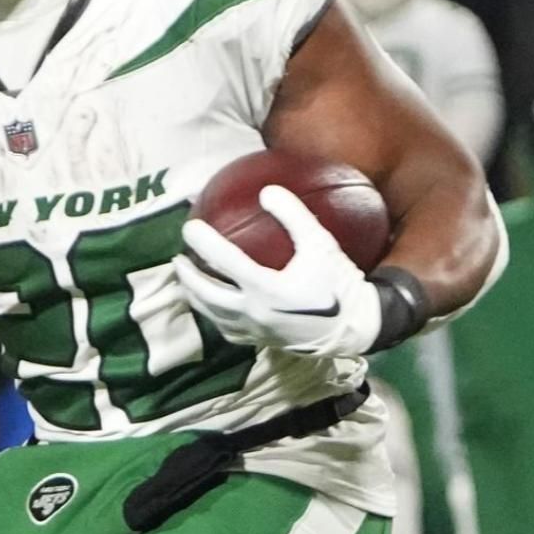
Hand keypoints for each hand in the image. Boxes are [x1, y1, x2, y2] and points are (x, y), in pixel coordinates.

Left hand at [173, 186, 386, 358]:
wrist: (355, 328)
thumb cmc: (339, 283)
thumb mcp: (321, 243)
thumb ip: (294, 216)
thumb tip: (267, 192)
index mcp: (266, 289)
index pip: (224, 262)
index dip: (203, 242)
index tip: (189, 226)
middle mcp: (254, 312)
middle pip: (206, 294)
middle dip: (187, 275)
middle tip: (178, 257)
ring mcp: (255, 330)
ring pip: (212, 314)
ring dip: (195, 295)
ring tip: (186, 279)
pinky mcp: (260, 341)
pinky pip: (227, 328)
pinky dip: (213, 314)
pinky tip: (212, 303)